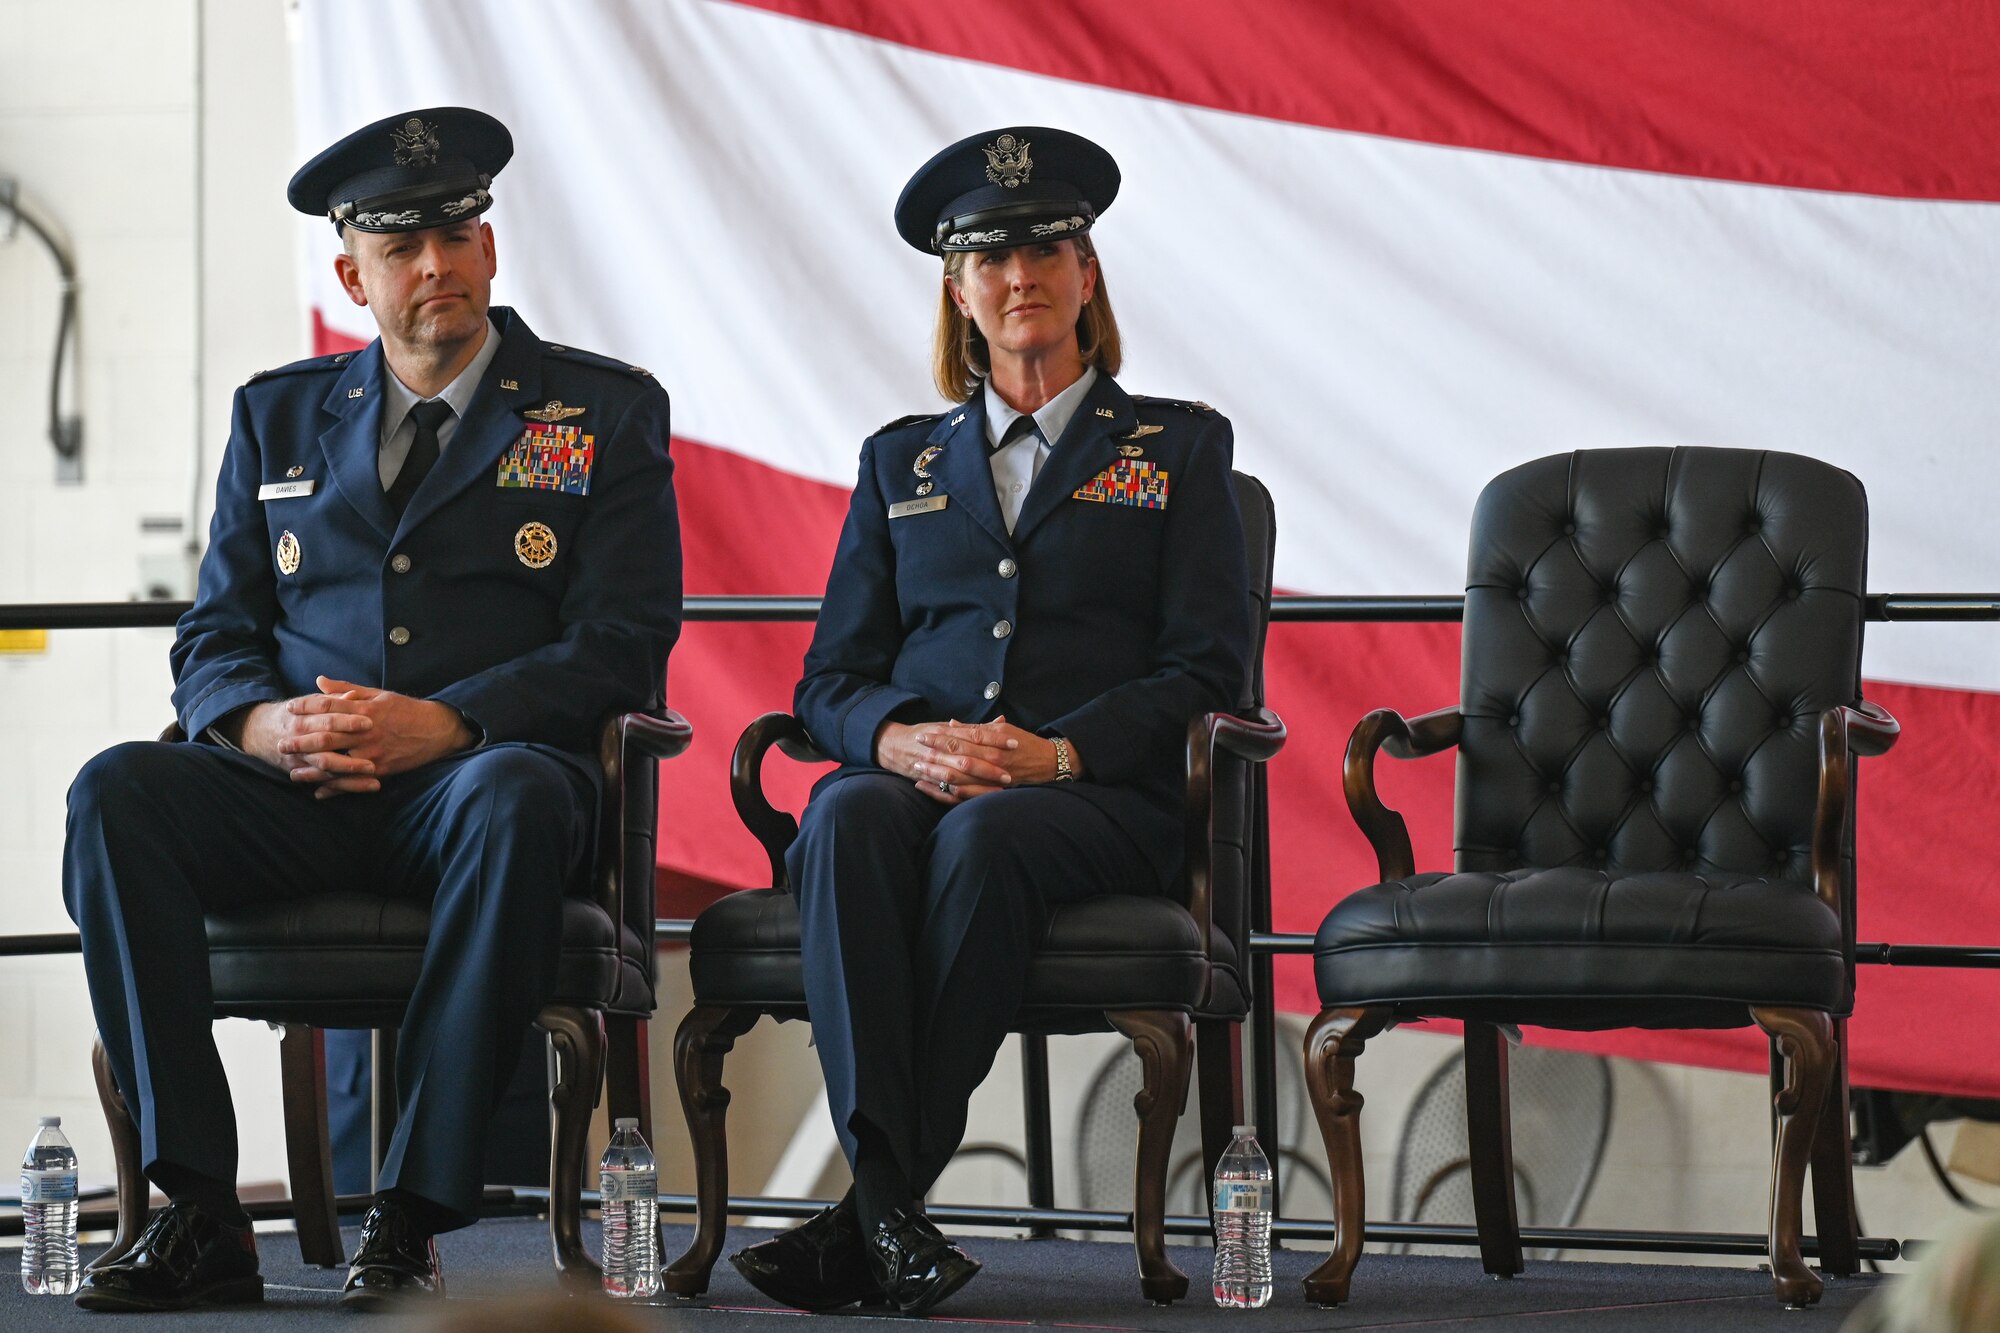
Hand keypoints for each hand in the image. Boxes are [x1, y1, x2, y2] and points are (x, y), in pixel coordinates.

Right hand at [233, 696, 379, 795]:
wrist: (257, 730)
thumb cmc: (294, 713)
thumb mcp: (310, 703)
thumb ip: (333, 700)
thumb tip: (354, 695)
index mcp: (303, 716)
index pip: (326, 717)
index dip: (347, 720)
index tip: (370, 722)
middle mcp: (298, 738)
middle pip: (325, 743)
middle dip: (348, 743)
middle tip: (375, 746)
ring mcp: (298, 757)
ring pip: (324, 765)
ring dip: (349, 770)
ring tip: (374, 771)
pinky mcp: (300, 772)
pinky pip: (323, 780)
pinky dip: (342, 785)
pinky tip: (364, 785)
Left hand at [278, 677, 474, 795]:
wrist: (437, 730)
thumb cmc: (406, 710)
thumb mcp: (379, 694)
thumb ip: (347, 689)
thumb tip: (319, 681)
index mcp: (365, 710)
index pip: (328, 707)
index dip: (306, 708)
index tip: (289, 710)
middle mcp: (366, 732)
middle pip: (327, 737)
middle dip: (302, 741)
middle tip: (281, 743)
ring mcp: (373, 753)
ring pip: (336, 763)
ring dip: (312, 769)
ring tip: (292, 772)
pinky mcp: (381, 769)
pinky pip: (353, 781)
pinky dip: (335, 788)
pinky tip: (319, 791)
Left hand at [873, 716, 1081, 804]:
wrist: (1048, 764)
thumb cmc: (1024, 744)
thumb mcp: (1002, 731)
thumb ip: (976, 729)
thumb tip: (951, 724)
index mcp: (994, 741)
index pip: (962, 738)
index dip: (941, 736)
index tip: (924, 734)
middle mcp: (992, 760)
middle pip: (957, 757)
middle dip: (934, 753)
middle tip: (916, 750)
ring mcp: (992, 779)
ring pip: (958, 778)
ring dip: (936, 773)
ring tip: (918, 768)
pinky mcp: (991, 793)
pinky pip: (964, 795)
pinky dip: (945, 792)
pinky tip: (929, 787)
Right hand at [875, 719, 1010, 804]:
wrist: (894, 746)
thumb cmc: (926, 734)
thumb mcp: (948, 726)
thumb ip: (975, 727)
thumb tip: (1002, 722)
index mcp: (946, 734)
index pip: (975, 736)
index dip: (995, 740)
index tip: (1014, 744)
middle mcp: (939, 750)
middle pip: (968, 759)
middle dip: (989, 767)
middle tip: (1010, 772)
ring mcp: (933, 767)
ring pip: (958, 778)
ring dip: (979, 784)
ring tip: (1000, 788)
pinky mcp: (929, 781)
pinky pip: (946, 793)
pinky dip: (963, 797)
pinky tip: (979, 800)